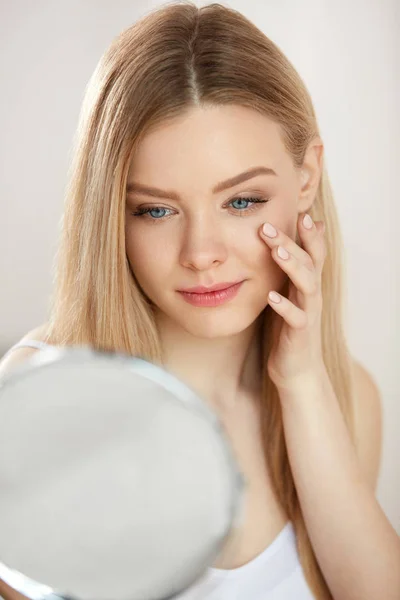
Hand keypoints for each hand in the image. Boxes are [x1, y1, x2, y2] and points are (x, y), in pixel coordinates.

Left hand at [260, 212, 326, 391]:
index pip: (312, 252)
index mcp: (307, 283)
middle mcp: (312, 295)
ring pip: (307, 285)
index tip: (298, 210)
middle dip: (292, 241)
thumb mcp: (290, 293)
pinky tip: (270, 296)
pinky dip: (284, 306)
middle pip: (308, 262)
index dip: (309, 232)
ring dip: (292, 266)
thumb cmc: (289, 328)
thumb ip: (289, 270)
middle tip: (268, 226)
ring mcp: (308, 314)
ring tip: (276, 251)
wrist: (296, 370)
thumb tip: (287, 243)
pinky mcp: (299, 334)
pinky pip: (295, 318)